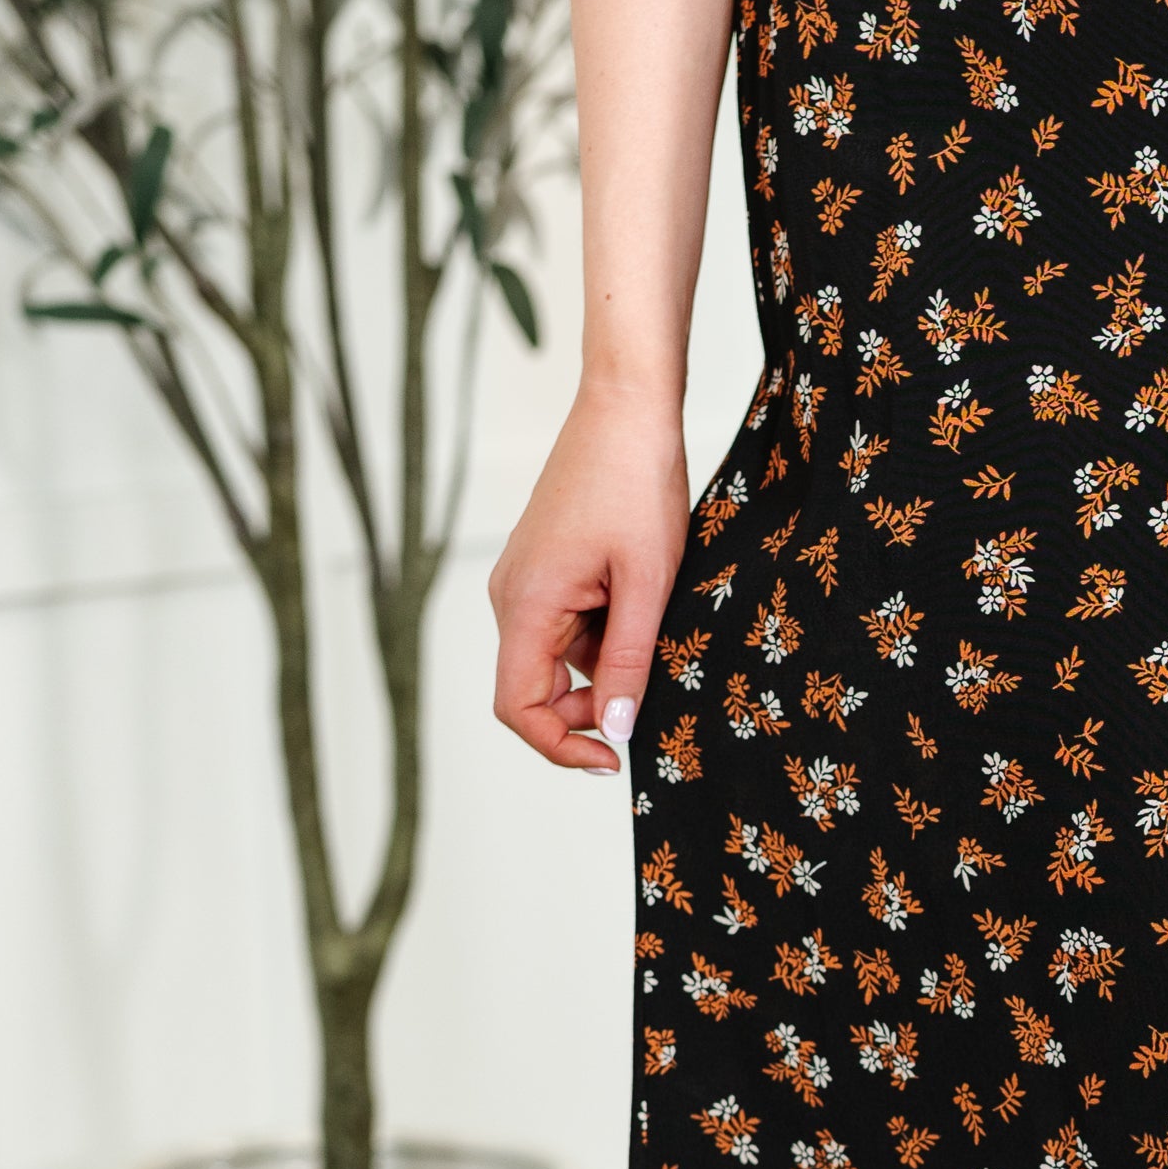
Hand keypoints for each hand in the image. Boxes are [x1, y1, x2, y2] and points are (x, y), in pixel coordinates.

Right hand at [488, 381, 691, 774]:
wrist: (626, 409)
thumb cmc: (636, 484)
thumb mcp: (647, 585)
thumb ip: (627, 663)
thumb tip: (615, 730)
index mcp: (526, 604)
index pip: (517, 706)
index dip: (559, 745)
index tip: (611, 758)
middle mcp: (512, 597)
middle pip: (535, 688)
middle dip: (589, 706)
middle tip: (652, 692)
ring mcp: (524, 582)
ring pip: (558, 658)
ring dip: (604, 665)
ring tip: (655, 627)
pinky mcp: (543, 569)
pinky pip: (566, 626)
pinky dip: (603, 634)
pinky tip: (642, 603)